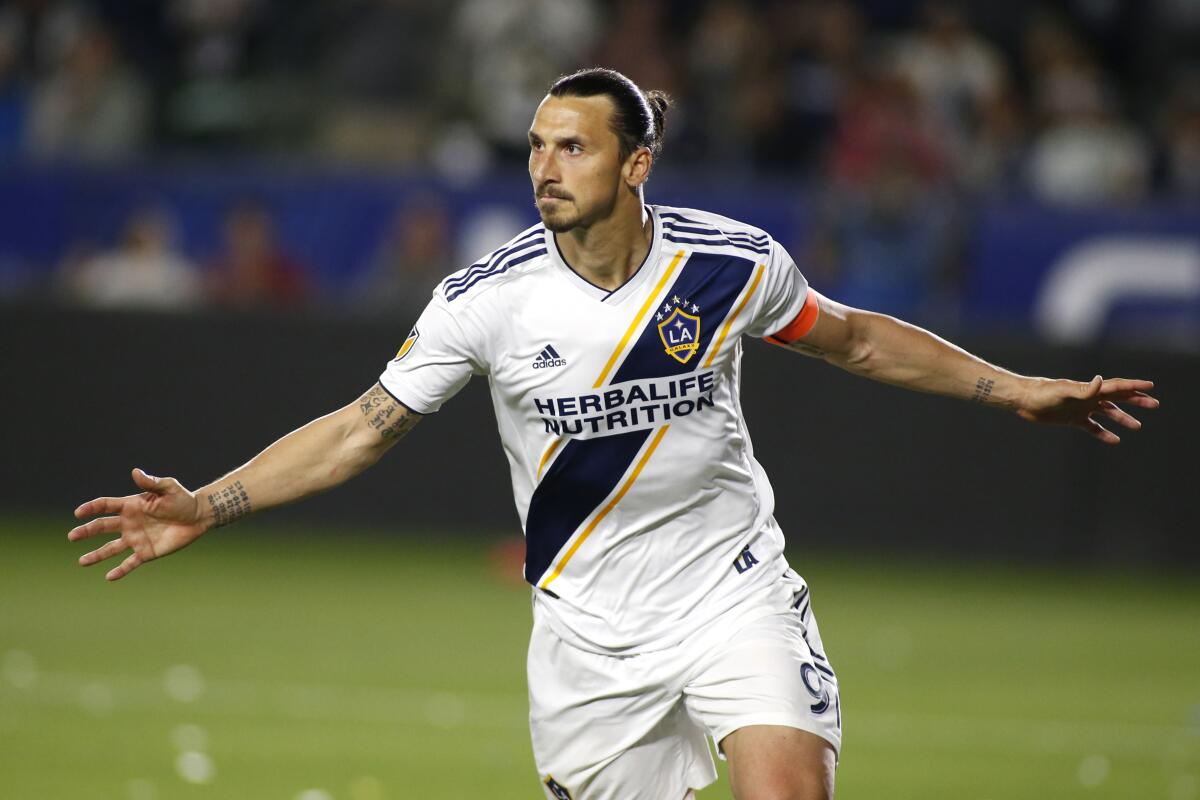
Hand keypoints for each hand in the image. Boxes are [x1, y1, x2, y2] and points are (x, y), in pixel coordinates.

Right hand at [69, 468, 207, 580]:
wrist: (198, 517)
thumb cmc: (182, 499)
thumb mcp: (168, 488)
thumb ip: (151, 482)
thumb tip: (136, 472)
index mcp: (131, 506)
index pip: (106, 506)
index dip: (91, 508)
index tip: (78, 513)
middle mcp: (129, 523)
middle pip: (102, 527)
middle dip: (87, 531)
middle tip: (72, 536)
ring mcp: (136, 539)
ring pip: (111, 548)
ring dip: (96, 555)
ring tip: (82, 562)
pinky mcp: (146, 552)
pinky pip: (130, 563)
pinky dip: (120, 570)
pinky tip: (109, 577)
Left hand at [1016, 376, 1158, 444]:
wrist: (1024, 400)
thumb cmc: (1043, 393)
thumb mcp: (1064, 391)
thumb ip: (1084, 389)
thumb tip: (1100, 380)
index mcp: (1090, 389)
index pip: (1117, 386)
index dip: (1134, 385)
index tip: (1152, 386)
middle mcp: (1088, 397)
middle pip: (1118, 397)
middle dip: (1136, 400)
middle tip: (1154, 404)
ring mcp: (1081, 408)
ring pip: (1107, 413)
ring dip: (1122, 418)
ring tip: (1137, 426)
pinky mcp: (1072, 419)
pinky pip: (1092, 427)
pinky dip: (1103, 433)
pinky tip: (1114, 440)